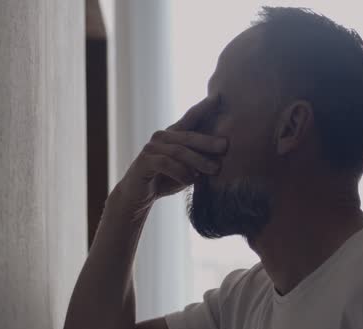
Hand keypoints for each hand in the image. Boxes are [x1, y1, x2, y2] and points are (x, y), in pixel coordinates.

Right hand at [115, 96, 227, 213]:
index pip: (191, 117)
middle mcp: (161, 137)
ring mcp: (151, 148)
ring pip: (179, 151)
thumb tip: (224, 153)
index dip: (205, 106)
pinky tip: (191, 180)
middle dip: (208, 140)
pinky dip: (181, 172)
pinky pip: (166, 164)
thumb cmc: (166, 181)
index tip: (221, 97)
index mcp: (173, 135)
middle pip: (188, 135)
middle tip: (225, 146)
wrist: (137, 198)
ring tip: (213, 170)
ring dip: (198, 161)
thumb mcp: (188, 169)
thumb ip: (200, 158)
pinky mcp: (144, 161)